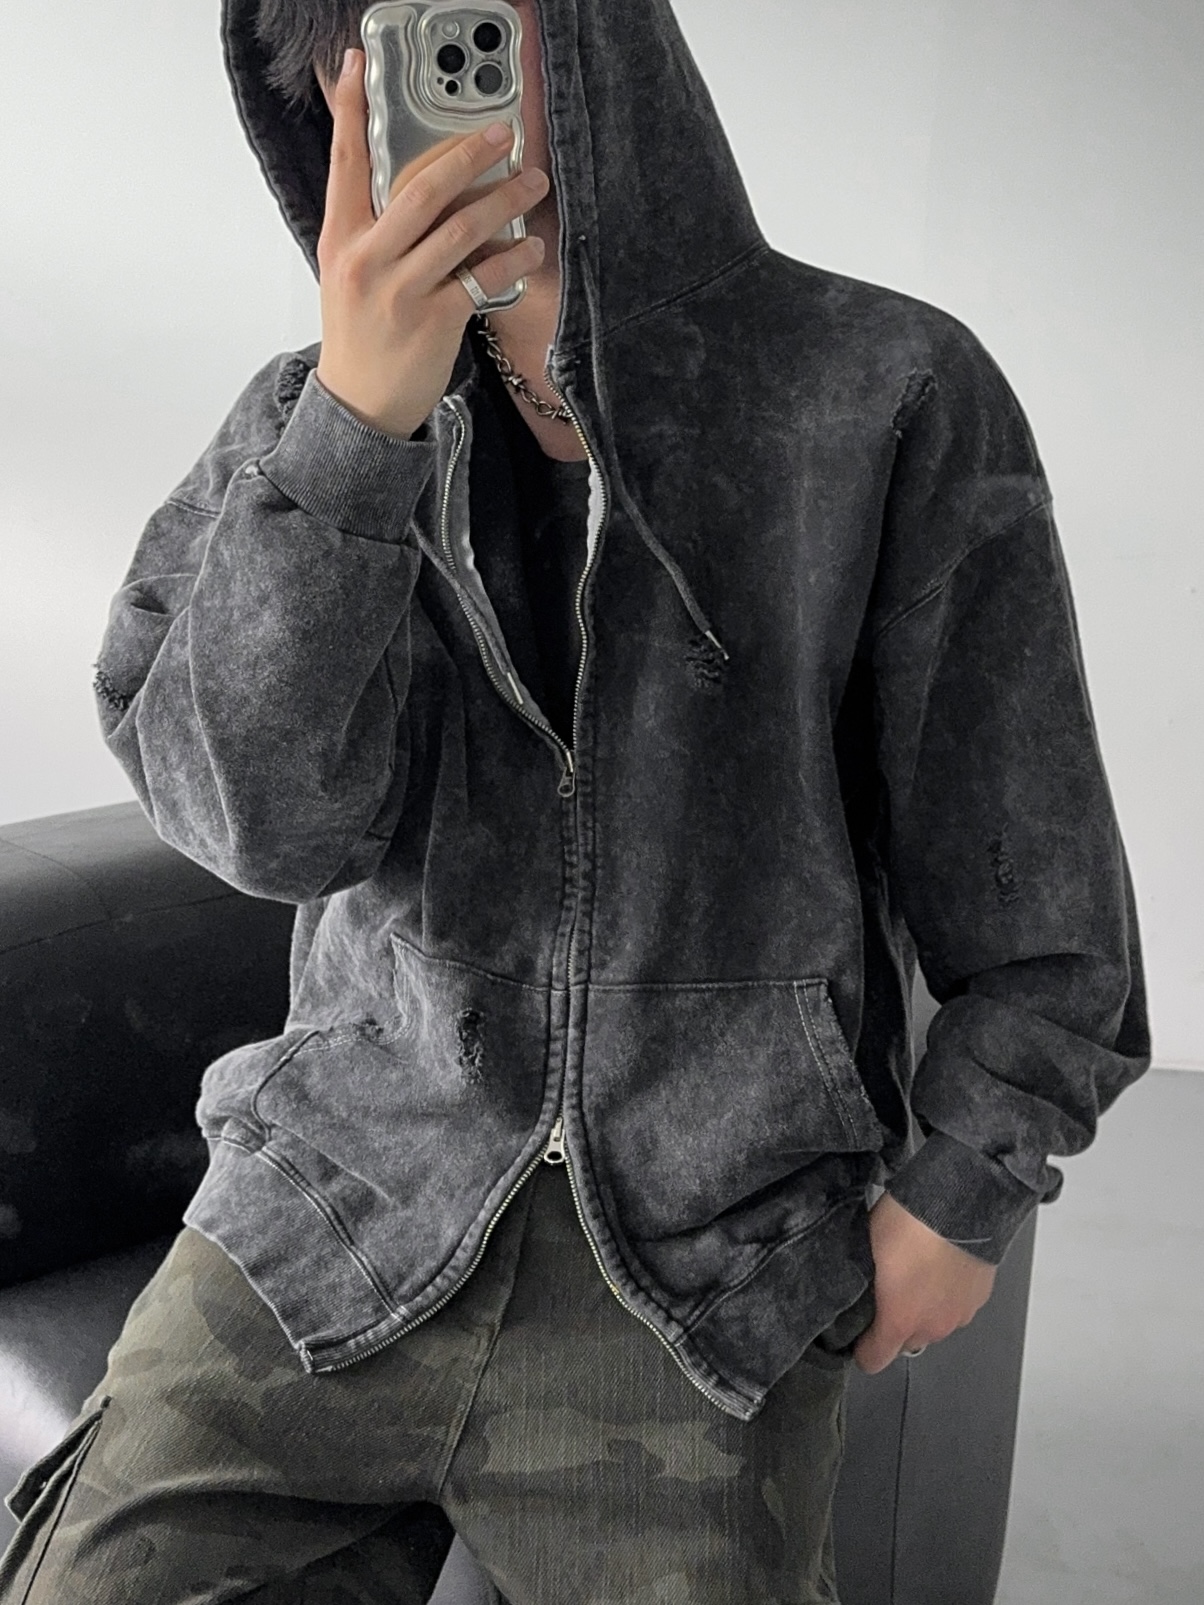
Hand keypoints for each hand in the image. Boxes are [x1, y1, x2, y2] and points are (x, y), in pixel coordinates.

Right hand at [315, 48, 548, 439]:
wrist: (361, 404)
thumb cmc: (361, 335)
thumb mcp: (348, 273)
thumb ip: (372, 227)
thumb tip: (411, 183)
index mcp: (342, 239)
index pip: (345, 162)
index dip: (352, 109)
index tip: (359, 65)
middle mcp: (368, 259)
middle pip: (421, 189)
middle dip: (468, 155)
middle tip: (503, 134)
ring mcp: (402, 291)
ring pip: (461, 230)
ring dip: (505, 201)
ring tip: (533, 183)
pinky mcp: (435, 320)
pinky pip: (482, 278)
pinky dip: (512, 259)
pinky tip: (533, 249)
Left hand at [853, 1191, 996, 1374]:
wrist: (959, 1205)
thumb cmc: (906, 1225)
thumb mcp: (866, 1249)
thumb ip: (863, 1284)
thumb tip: (858, 1289)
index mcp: (899, 1321)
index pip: (874, 1360)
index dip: (862, 1349)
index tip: (858, 1333)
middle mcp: (932, 1327)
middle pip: (907, 1341)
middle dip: (896, 1323)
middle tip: (888, 1289)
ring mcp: (960, 1314)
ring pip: (934, 1323)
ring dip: (925, 1308)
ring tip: (918, 1272)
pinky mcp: (980, 1297)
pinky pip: (957, 1305)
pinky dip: (949, 1293)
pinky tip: (942, 1265)